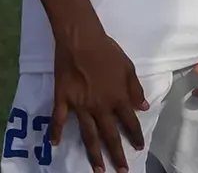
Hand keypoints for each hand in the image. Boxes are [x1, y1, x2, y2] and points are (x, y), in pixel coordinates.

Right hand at [50, 26, 147, 171]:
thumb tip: (143, 107)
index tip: (139, 148)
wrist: (80, 38)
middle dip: (117, 155)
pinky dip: (56, 132)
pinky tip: (54, 144)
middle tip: (121, 171)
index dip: (135, 137)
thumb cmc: (106, 50)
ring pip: (88, 134)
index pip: (130, 124)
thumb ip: (135, 89)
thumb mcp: (128, 68)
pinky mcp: (63, 98)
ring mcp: (80, 105)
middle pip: (110, 136)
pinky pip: (59, 118)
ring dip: (94, 154)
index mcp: (119, 99)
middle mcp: (101, 107)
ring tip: (98, 170)